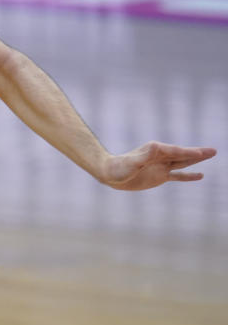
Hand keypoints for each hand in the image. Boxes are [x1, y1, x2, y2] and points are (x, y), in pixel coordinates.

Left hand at [101, 141, 215, 190]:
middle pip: (183, 154)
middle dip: (198, 153)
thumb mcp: (132, 162)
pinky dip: (189, 176)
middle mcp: (160, 156)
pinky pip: (178, 175)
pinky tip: (200, 175)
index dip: (189, 152)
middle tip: (213, 151)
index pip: (176, 151)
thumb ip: (145, 156)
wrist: (111, 174)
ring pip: (183, 162)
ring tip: (211, 155)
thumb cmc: (119, 168)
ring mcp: (161, 166)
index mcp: (155, 150)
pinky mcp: (160, 176)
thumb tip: (156, 148)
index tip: (201, 153)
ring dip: (196, 160)